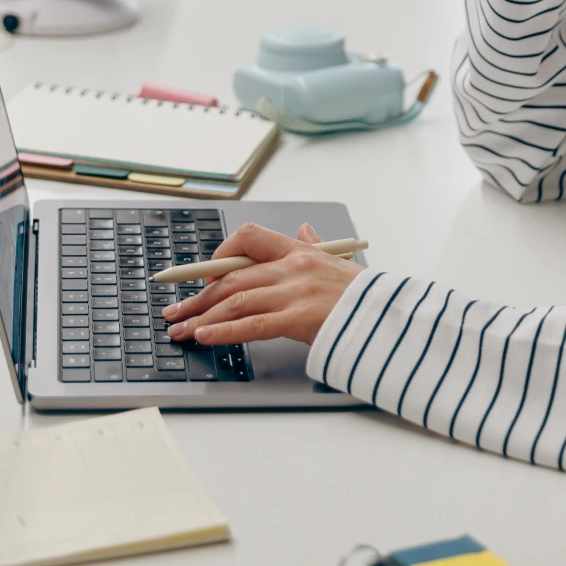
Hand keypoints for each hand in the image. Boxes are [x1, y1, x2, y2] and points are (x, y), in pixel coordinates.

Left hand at [161, 223, 362, 345]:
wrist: (389, 316)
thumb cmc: (364, 294)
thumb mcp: (338, 261)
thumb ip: (314, 245)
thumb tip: (303, 228)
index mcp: (300, 251)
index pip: (249, 239)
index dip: (218, 256)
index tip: (201, 276)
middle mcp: (292, 268)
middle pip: (232, 277)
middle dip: (198, 297)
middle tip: (175, 312)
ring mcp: (294, 292)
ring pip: (235, 301)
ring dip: (201, 317)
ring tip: (180, 330)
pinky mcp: (298, 319)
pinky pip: (251, 325)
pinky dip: (223, 331)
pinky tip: (203, 337)